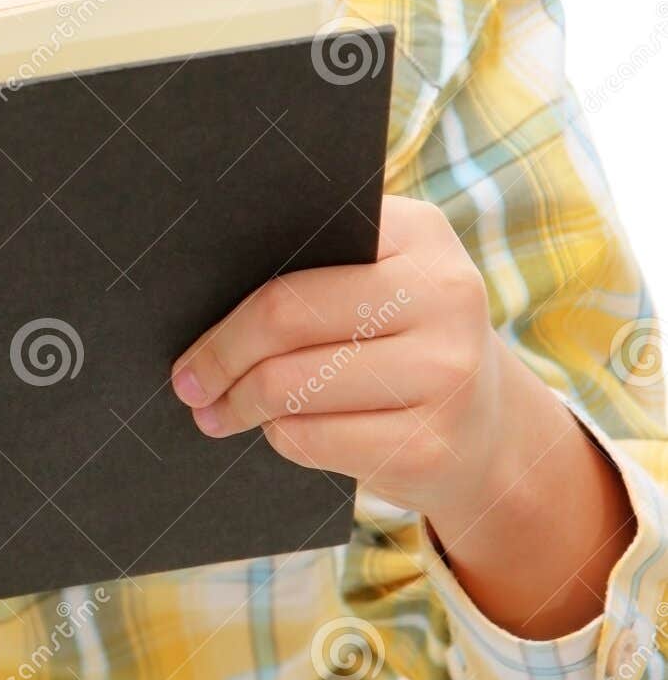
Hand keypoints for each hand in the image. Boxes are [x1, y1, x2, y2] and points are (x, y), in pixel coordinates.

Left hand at [170, 193, 523, 530]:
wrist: (495, 430)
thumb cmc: (404, 340)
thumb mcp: (381, 281)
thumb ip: (313, 267)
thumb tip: (201, 290)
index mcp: (419, 233)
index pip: (295, 253)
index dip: (230, 294)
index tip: (183, 314)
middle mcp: (444, 294)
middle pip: (285, 317)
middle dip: (219, 354)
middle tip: (187, 381)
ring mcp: (447, 373)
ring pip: (291, 384)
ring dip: (239, 404)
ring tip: (214, 411)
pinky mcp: (433, 446)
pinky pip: (313, 439)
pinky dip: (281, 437)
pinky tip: (277, 432)